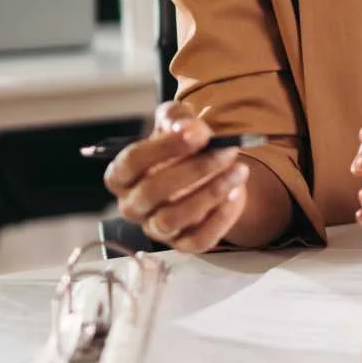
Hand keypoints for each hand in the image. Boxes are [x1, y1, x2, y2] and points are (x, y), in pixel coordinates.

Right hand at [103, 102, 249, 252]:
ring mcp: (156, 228)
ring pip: (173, 219)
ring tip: (239, 170)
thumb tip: (188, 128)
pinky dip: (221, 218)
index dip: (164, 147)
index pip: (132, 162)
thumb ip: (177, 118)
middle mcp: (133, 206)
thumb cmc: (183, 147)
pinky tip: (236, 193)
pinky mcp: (183, 244)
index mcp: (122, 175)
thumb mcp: (177, 122)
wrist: (209, 172)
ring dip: (210, 193)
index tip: (198, 133)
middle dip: (194, 169)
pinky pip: (198, 240)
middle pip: (153, 191)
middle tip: (227, 151)